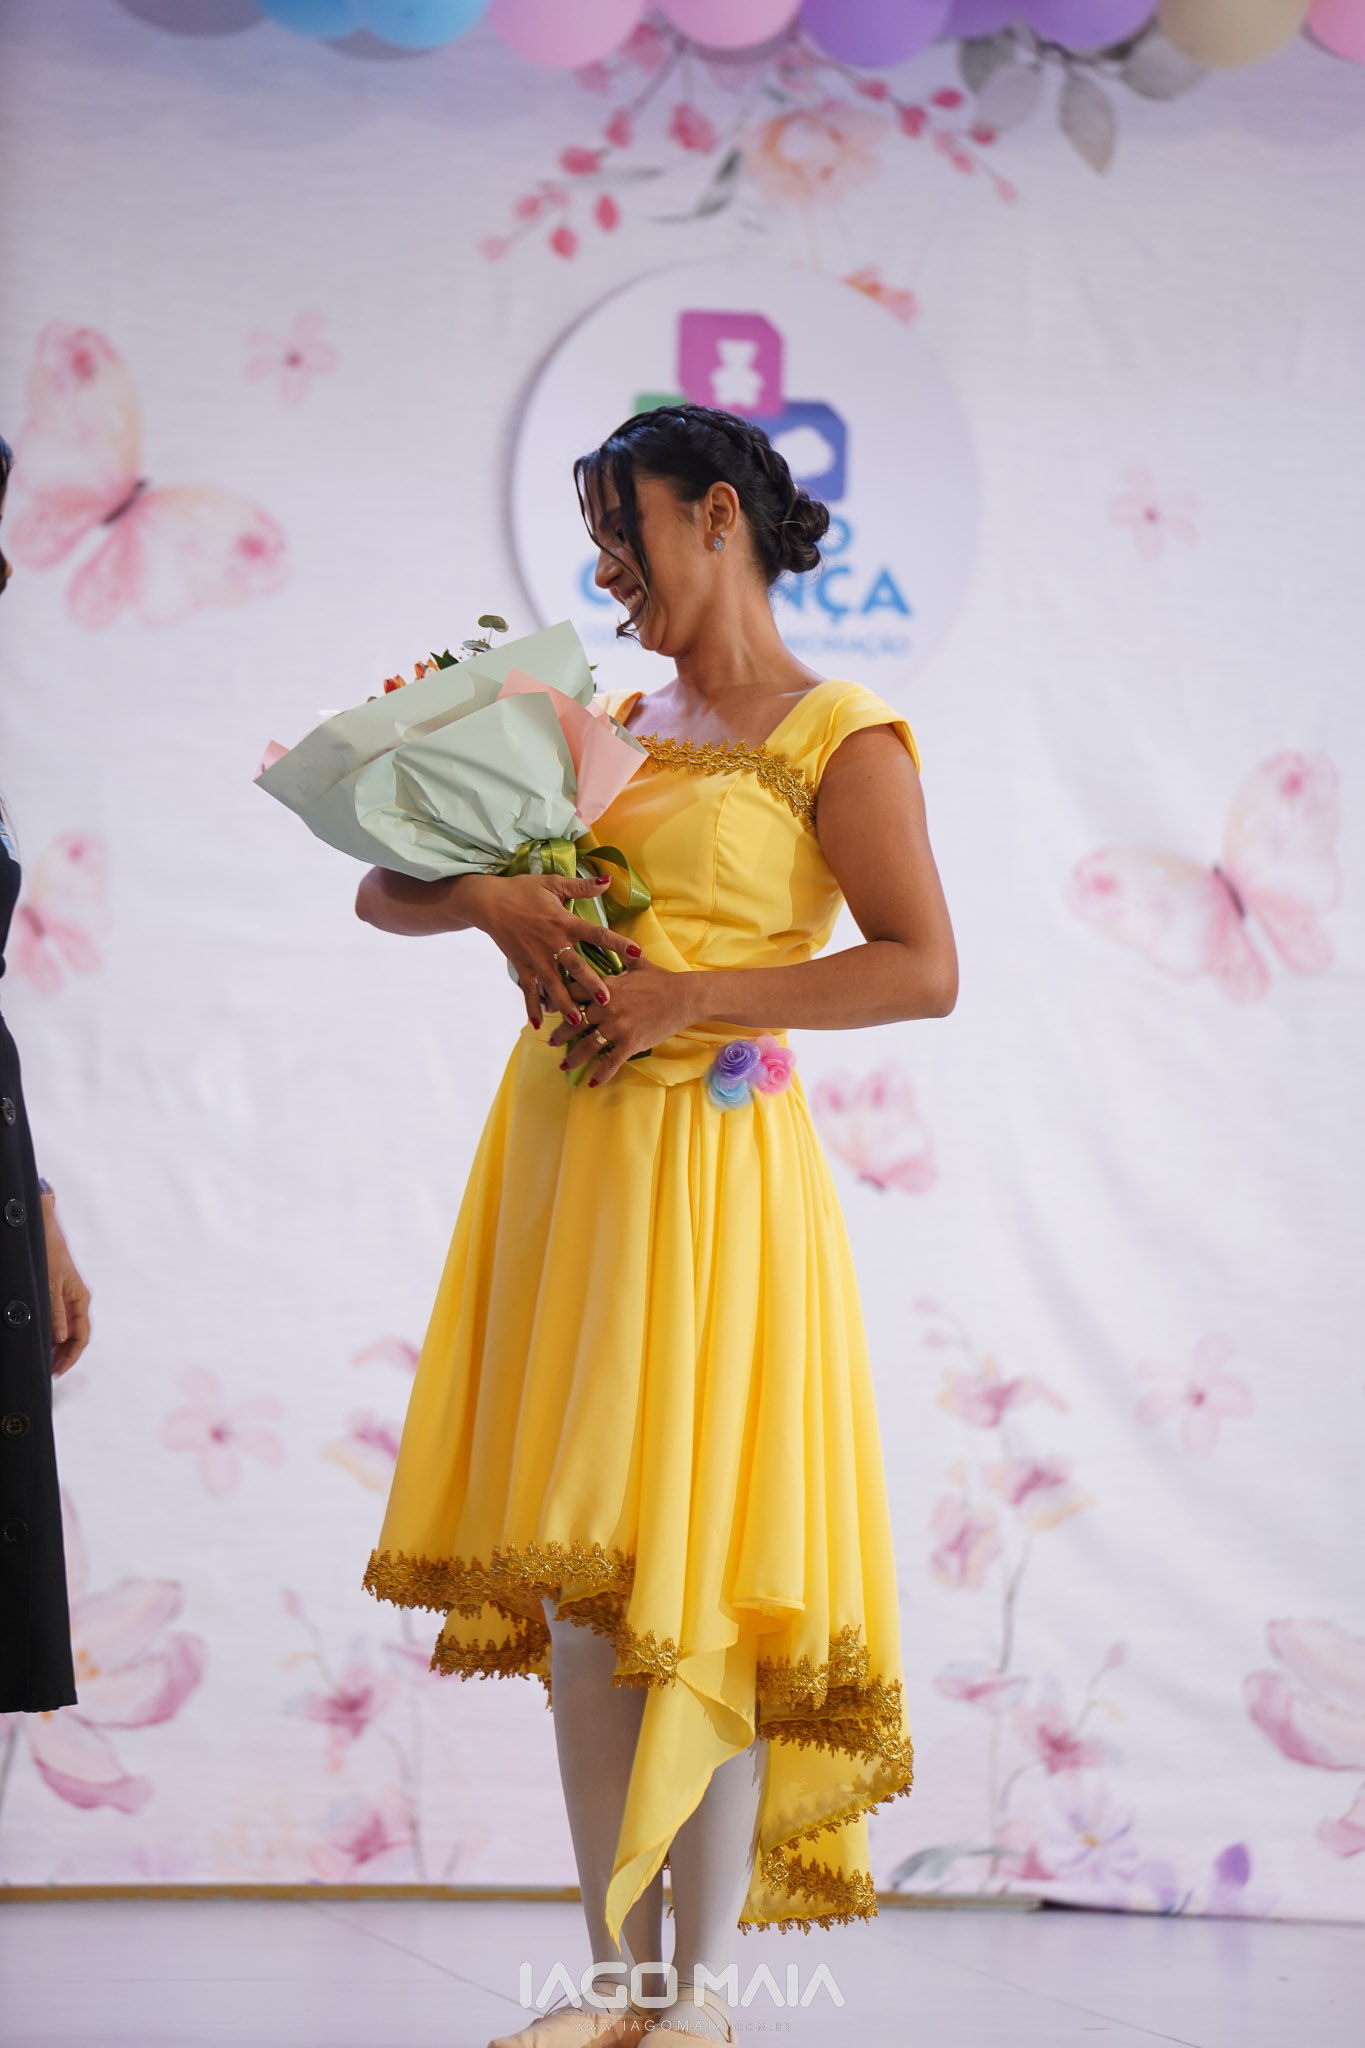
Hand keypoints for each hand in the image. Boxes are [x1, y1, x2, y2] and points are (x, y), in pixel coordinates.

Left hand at [42, 1193, 90, 1376]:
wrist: (46, 1230)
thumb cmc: (50, 1254)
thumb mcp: (51, 1285)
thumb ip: (56, 1312)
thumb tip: (60, 1338)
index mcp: (81, 1299)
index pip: (81, 1335)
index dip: (71, 1356)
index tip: (58, 1371)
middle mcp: (77, 1301)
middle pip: (75, 1336)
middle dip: (65, 1356)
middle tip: (50, 1372)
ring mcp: (68, 1298)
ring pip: (67, 1330)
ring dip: (58, 1347)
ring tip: (46, 1362)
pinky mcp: (59, 1294)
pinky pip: (59, 1320)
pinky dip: (52, 1334)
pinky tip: (44, 1342)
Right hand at [453, 871, 642, 1029]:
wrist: (488, 901)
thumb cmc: (522, 890)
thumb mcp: (553, 883)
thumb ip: (582, 887)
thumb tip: (609, 880)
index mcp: (564, 922)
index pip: (596, 933)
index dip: (617, 942)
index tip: (636, 952)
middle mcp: (552, 943)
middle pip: (576, 967)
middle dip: (590, 985)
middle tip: (606, 1001)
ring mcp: (536, 958)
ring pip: (554, 985)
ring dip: (565, 1003)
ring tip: (576, 1021)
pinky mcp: (521, 966)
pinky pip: (528, 990)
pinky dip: (532, 1007)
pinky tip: (539, 1024)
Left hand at [547, 953, 698, 1086]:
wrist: (684, 997)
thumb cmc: (662, 979)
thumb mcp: (637, 962)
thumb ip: (618, 954)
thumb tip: (609, 941)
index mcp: (605, 986)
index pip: (572, 992)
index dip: (559, 999)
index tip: (550, 1007)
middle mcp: (606, 1007)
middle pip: (573, 1022)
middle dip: (560, 1034)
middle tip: (552, 1041)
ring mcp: (617, 1027)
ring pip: (587, 1046)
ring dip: (573, 1058)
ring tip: (564, 1065)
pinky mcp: (631, 1043)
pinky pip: (610, 1062)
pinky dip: (600, 1074)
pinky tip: (592, 1083)